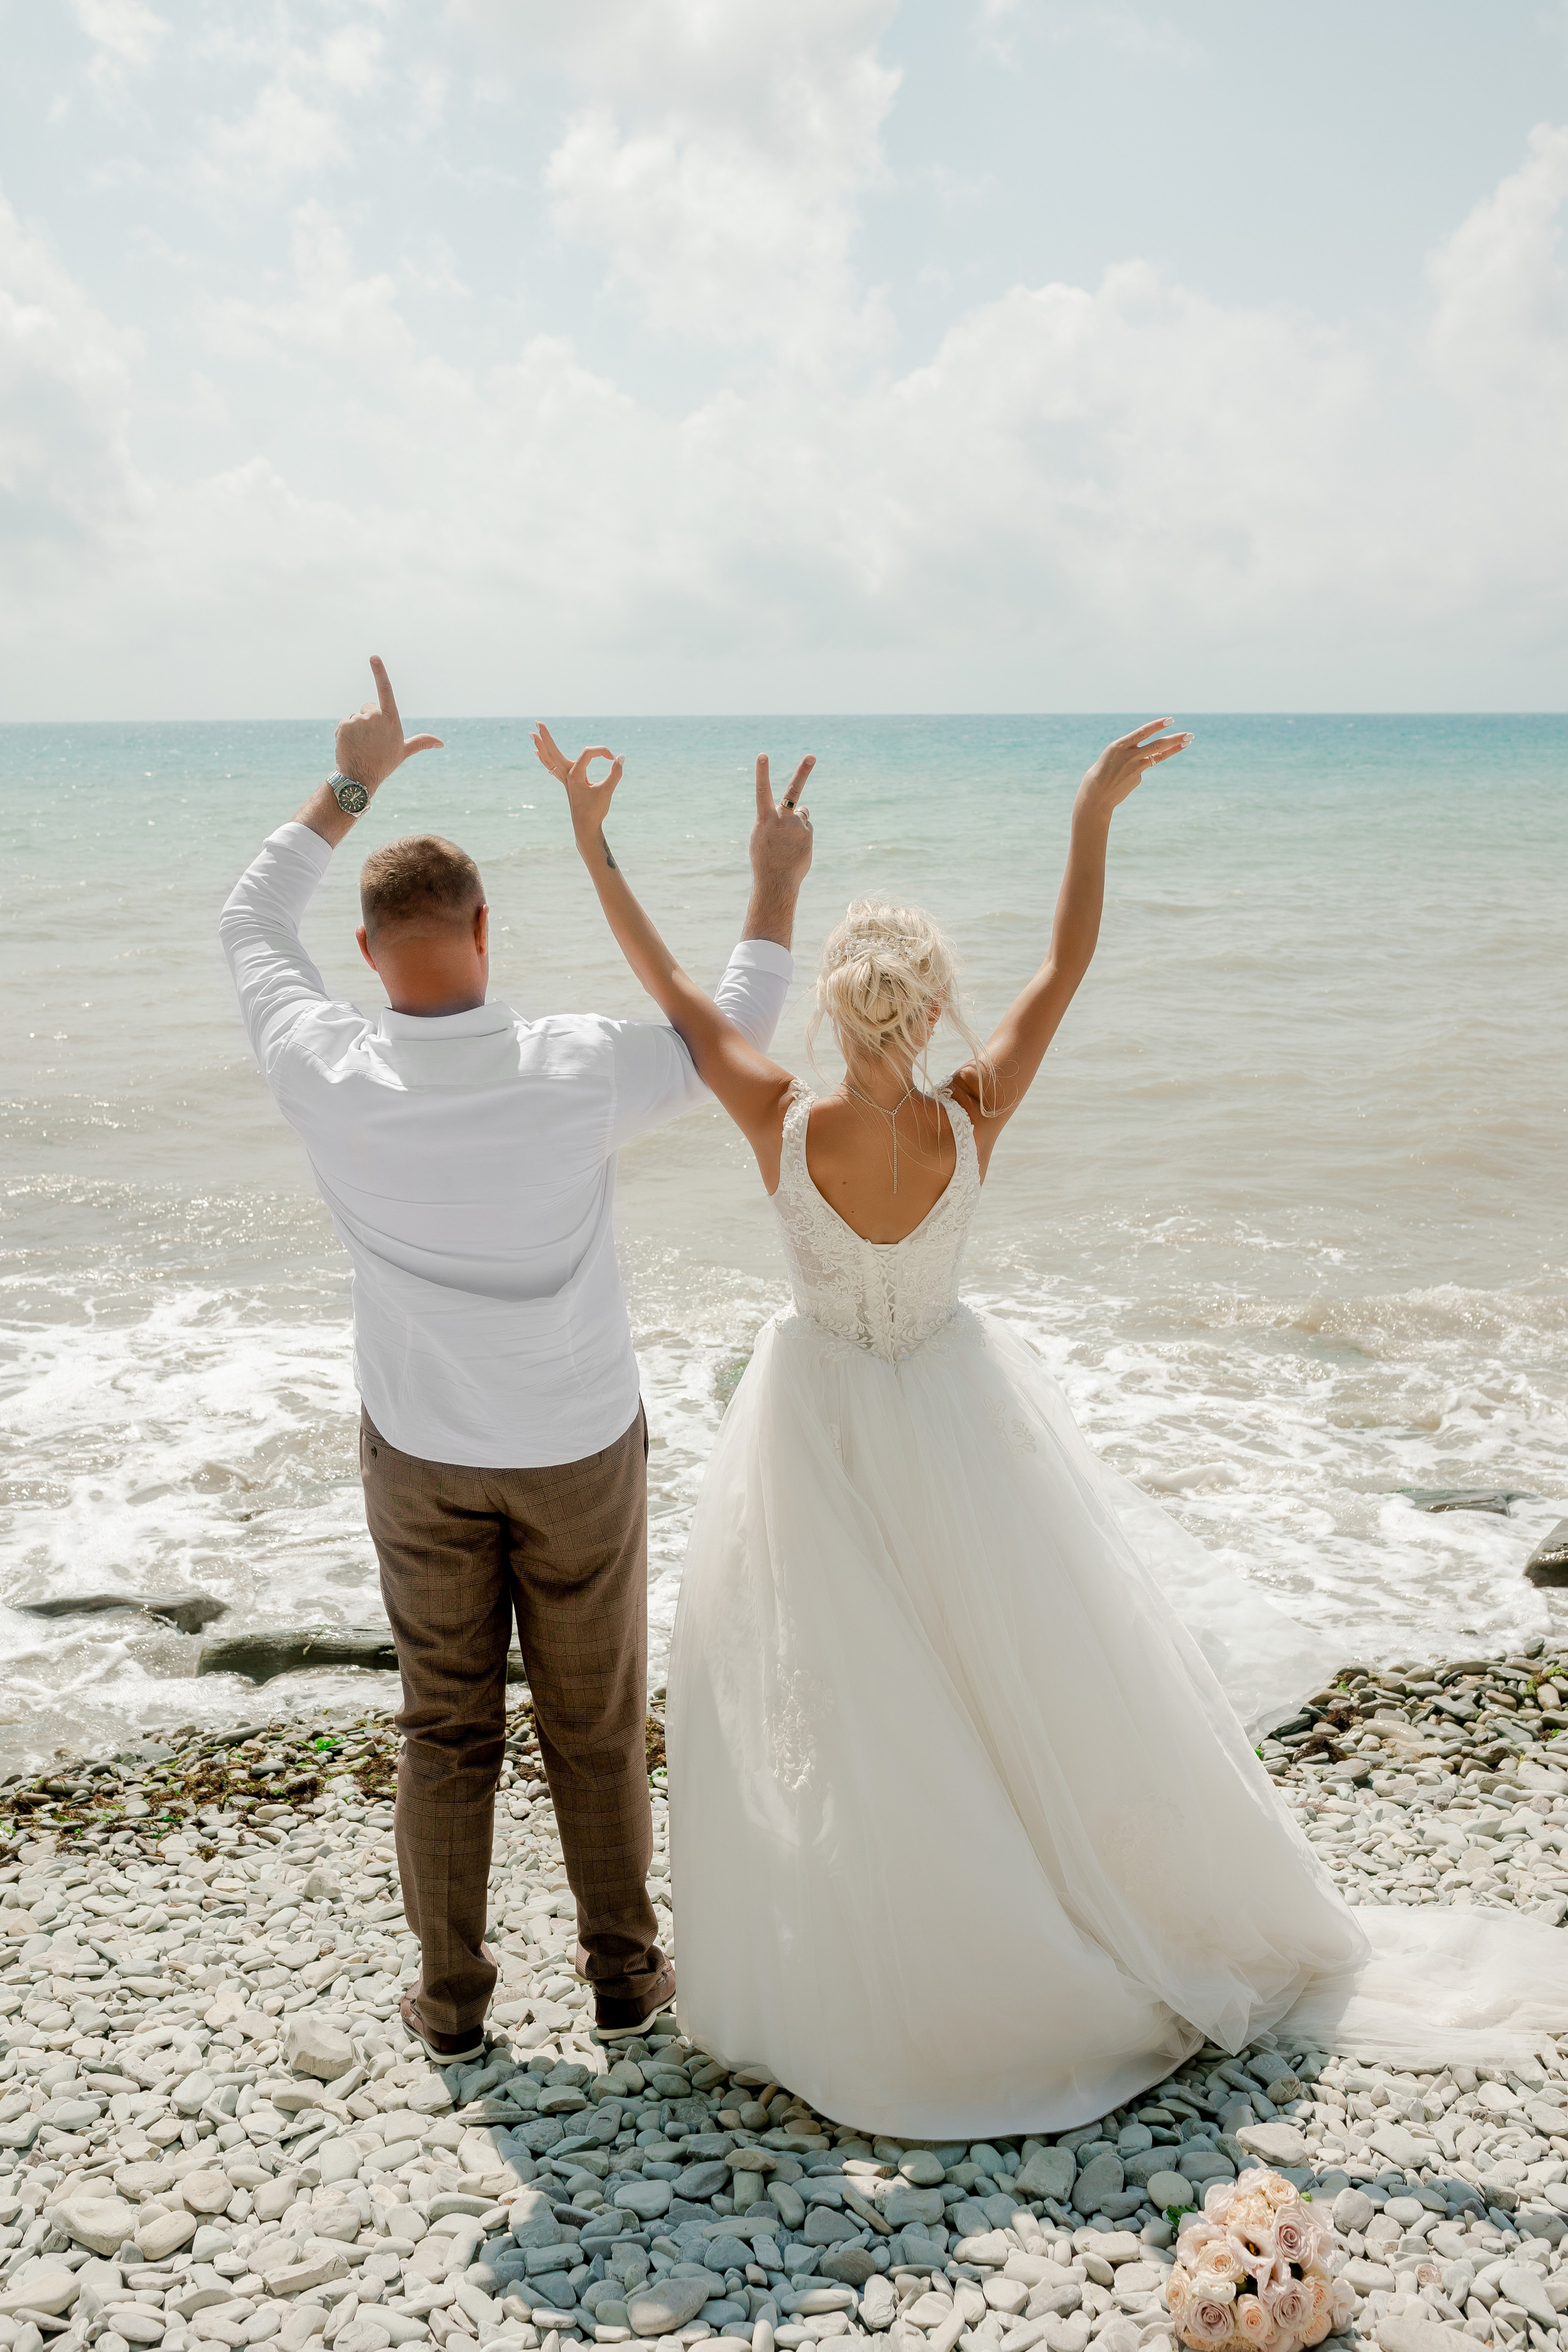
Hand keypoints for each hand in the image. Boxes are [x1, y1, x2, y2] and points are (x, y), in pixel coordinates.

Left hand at [334, 657, 443, 791]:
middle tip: (371, 740)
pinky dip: (346, 733)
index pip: (386, 690)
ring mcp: (359, 720)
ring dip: (357, 728)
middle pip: (368, 708)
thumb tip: (441, 743)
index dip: (380, 672)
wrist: (360, 777)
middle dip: (369, 719)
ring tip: (361, 745)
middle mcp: (375, 716)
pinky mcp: (344, 725)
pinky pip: (344, 723)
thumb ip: (421, 742)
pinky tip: (351, 746)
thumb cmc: (384, 764)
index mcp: (391, 719)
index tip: (373, 657)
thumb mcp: (404, 751)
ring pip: (356, 717)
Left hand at [532, 723, 623, 840]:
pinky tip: (537, 753)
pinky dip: (544, 758)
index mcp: (575, 775)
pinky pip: (551, 767)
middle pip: (553, 752)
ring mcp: (565, 779)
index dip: (602, 752)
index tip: (613, 759)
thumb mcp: (607, 791)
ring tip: (531, 734)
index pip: (588, 753)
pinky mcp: (567, 783)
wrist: (586, 827)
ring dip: (541, 746)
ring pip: (549, 759)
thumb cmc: (595, 810)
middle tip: (537, 722)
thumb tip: (621, 757)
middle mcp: (567, 775)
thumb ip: (615, 773)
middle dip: (546, 737)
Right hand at [751, 753, 815, 894]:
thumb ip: (773, 820)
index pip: (762, 790)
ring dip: (798, 822)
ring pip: (802, 814)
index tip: (762, 755)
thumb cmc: (765, 858)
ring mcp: (796, 825)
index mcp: (764, 818)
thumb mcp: (761, 836)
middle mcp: (781, 818)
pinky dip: (802, 835)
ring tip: (789, 841)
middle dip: (803, 771)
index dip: (762, 772)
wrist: (776, 880)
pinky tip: (795, 848)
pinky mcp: (807, 833)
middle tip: (812, 756)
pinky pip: (807, 827)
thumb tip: (796, 813)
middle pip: (793, 790)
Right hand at [1077, 719, 1190, 817]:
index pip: (1143, 732)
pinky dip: (1139, 770)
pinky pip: (1143, 769)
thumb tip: (1148, 756)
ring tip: (1187, 742)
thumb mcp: (1111, 756)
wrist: (1095, 797)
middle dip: (1175, 738)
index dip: (1157, 725)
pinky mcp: (1137, 778)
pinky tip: (1125, 779)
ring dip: (1174, 748)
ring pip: (1158, 755)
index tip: (1170, 720)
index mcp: (1119, 745)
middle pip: (1157, 744)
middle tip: (1189, 734)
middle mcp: (1128, 755)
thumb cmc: (1099, 775)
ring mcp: (1134, 767)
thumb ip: (1128, 752)